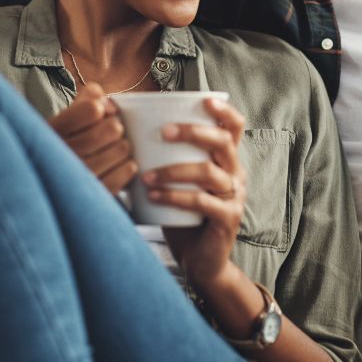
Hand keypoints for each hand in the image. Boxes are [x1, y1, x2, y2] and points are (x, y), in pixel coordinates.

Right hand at [48, 84, 136, 193]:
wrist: (50, 180)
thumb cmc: (65, 141)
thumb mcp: (67, 116)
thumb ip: (87, 99)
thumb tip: (108, 102)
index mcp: (53, 130)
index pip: (92, 109)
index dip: (101, 108)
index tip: (99, 113)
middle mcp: (62, 153)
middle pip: (112, 129)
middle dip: (115, 128)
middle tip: (110, 133)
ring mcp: (78, 176)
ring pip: (122, 150)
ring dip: (122, 147)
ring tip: (112, 149)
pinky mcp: (93, 192)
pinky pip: (125, 172)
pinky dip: (127, 167)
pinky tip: (120, 164)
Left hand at [149, 97, 246, 287]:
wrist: (200, 261)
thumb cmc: (183, 214)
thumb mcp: (178, 182)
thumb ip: (165, 158)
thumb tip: (126, 131)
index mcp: (226, 159)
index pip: (235, 126)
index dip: (224, 111)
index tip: (205, 100)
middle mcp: (236, 174)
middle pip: (223, 142)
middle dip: (193, 132)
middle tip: (164, 131)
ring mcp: (235, 197)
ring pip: (208, 172)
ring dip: (173, 170)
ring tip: (146, 175)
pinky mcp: (228, 219)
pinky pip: (202, 201)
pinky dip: (175, 196)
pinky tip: (153, 195)